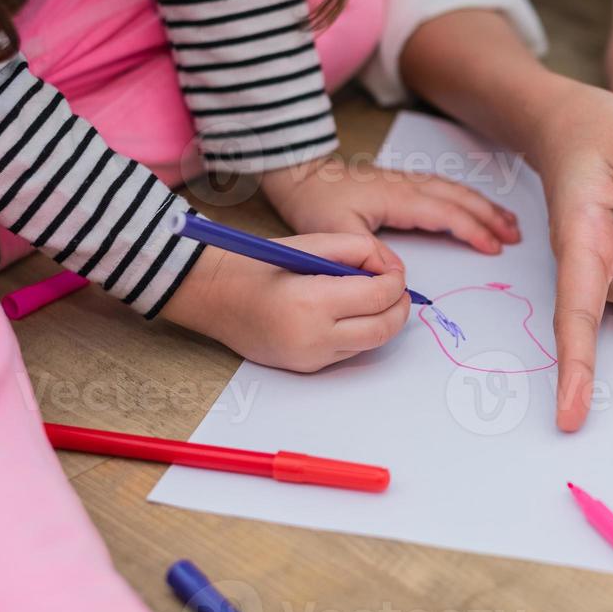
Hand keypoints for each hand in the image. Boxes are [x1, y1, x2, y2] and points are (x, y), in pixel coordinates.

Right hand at [161, 230, 410, 372]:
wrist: (213, 296)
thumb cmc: (258, 264)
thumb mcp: (311, 243)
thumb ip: (359, 250)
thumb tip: (392, 270)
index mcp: (312, 302)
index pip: (378, 297)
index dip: (396, 281)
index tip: (394, 270)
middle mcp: (313, 338)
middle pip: (383, 329)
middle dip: (399, 306)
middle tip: (396, 287)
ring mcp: (309, 358)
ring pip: (371, 344)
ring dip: (383, 320)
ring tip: (374, 297)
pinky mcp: (306, 368)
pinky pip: (350, 352)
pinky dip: (361, 332)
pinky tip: (350, 313)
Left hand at [259, 160, 520, 254]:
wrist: (300, 172)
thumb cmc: (315, 199)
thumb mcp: (336, 231)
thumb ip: (368, 253)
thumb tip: (399, 274)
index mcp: (398, 197)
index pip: (446, 214)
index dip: (473, 230)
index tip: (494, 248)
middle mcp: (409, 185)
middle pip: (460, 199)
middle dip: (491, 217)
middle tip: (516, 236)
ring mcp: (407, 180)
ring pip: (456, 191)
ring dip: (484, 206)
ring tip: (508, 221)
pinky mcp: (402, 181)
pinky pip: (444, 187)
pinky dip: (467, 197)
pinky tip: (474, 205)